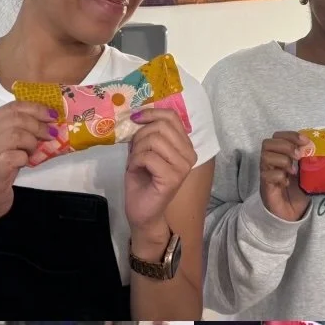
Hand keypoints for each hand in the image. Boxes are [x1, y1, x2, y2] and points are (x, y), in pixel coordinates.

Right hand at [0, 101, 56, 221]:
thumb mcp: (6, 146)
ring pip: (14, 135)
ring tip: (34, 151)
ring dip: (31, 142)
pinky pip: (12, 157)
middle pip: (14, 119)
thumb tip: (48, 121)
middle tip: (50, 135)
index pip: (11, 107)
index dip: (36, 109)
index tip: (52, 116)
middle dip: (38, 125)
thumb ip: (19, 131)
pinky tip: (25, 163)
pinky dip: (25, 158)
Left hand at [124, 109, 196, 235]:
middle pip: (162, 126)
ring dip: (137, 149)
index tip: (135, 118)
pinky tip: (135, 170)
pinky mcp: (173, 178)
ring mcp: (183, 167)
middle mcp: (189, 155)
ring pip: (154, 140)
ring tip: (135, 161)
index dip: (152, 113)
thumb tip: (139, 114)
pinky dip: (135, 161)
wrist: (142, 212)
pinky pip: (148, 156)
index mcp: (185, 146)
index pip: (172, 117)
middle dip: (140, 134)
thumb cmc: (143, 181)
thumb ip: (147, 133)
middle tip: (134, 150)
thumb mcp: (145, 150)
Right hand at [260, 132, 310, 221]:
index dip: (291, 135)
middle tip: (299, 156)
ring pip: (265, 157)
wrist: (292, 213)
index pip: (278, 136)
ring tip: (294, 171)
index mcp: (280, 155)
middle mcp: (271, 162)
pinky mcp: (266, 186)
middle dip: (286, 146)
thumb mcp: (309, 173)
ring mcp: (266, 173)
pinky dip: (279, 176)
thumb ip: (312, 161)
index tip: (306, 142)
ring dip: (282, 160)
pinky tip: (287, 182)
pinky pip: (267, 175)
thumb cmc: (299, 191)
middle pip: (267, 143)